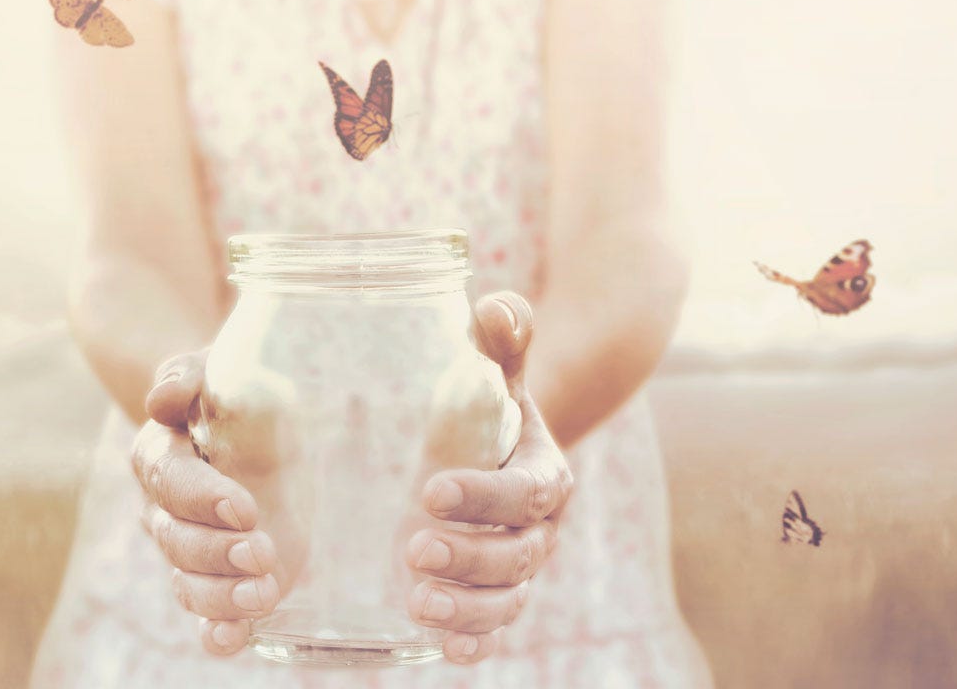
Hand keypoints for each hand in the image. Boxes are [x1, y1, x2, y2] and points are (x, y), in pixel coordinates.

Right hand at [132, 350, 282, 655]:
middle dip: (218, 551)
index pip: (170, 481)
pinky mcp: (224, 578)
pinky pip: (206, 616)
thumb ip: (186, 377)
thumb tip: (164, 399)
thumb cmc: (232, 391)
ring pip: (189, 584)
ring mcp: (194, 549)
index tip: (244, 508)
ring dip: (222, 595)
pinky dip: (216, 633)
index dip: (202, 498)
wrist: (259, 421)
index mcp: (161, 455)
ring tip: (262, 592)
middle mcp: (168, 509)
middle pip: (177, 541)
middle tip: (261, 550)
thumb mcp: (215, 368)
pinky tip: (234, 637)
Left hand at [405, 292, 573, 664]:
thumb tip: (495, 307)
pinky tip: (441, 650)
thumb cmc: (486, 406)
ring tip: (417, 604)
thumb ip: (499, 339)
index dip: (486, 496)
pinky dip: (474, 641)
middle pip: (518, 555)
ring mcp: (520, 566)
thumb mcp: (495, 371)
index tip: (431, 490)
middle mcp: (540, 527)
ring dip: (468, 609)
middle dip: (470, 557)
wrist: (498, 449)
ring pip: (508, 599)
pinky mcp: (496, 594)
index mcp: (543, 471)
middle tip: (413, 549)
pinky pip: (496, 626)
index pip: (525, 490)